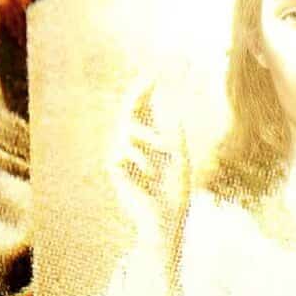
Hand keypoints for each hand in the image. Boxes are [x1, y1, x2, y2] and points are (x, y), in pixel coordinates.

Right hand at [113, 83, 190, 295]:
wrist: (165, 221)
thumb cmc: (174, 193)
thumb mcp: (180, 159)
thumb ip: (175, 136)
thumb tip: (175, 110)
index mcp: (149, 142)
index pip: (142, 111)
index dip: (144, 93)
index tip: (153, 74)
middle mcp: (133, 147)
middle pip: (128, 113)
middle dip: (136, 95)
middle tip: (147, 80)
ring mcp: (122, 157)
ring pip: (127, 130)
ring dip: (150, 138)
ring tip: (164, 151)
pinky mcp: (116, 169)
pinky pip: (124, 150)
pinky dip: (141, 158)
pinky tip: (149, 172)